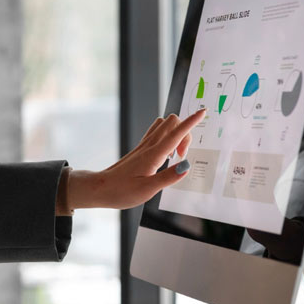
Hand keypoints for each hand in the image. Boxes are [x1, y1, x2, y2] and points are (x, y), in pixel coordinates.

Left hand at [68, 109, 205, 210]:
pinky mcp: (140, 149)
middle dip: (185, 133)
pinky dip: (168, 136)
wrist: (100, 188)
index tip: (202, 112)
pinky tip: (167, 153)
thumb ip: (168, 177)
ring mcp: (143, 146)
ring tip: (175, 156)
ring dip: (176, 134)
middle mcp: (148, 146)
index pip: (176, 133)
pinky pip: (156, 133)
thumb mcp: (147, 190)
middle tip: (182, 156)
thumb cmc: (121, 191)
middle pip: (172, 122)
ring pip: (164, 125)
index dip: (191, 122)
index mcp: (153, 155)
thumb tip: (186, 166)